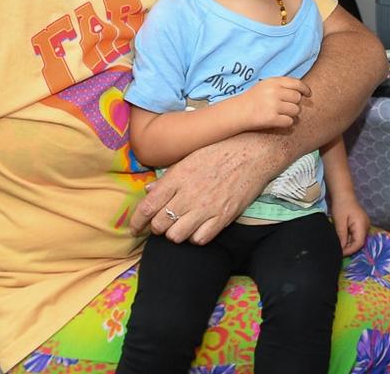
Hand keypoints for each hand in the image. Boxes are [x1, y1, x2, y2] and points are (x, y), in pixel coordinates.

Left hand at [129, 133, 276, 243]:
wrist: (255, 151)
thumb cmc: (221, 150)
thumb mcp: (191, 157)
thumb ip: (169, 176)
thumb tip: (148, 190)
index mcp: (178, 177)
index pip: (147, 207)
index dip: (136, 222)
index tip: (134, 228)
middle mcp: (189, 194)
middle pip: (159, 225)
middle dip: (157, 227)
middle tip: (163, 222)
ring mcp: (206, 207)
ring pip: (176, 236)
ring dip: (176, 233)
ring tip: (182, 225)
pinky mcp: (223, 217)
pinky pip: (200, 239)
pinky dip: (196, 236)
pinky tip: (199, 227)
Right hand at [239, 76, 311, 130]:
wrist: (238, 111)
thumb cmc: (254, 98)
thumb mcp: (266, 85)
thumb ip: (282, 85)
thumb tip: (302, 91)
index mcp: (273, 82)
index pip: (296, 83)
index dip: (305, 89)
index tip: (308, 94)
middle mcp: (274, 92)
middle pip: (297, 98)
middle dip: (295, 103)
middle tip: (286, 106)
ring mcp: (273, 105)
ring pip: (296, 111)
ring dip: (291, 114)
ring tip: (281, 113)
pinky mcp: (271, 118)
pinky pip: (289, 121)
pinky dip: (286, 123)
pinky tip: (278, 121)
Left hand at [330, 196, 369, 254]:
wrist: (343, 194)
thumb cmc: (341, 206)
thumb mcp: (339, 221)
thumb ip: (342, 236)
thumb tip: (341, 248)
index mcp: (362, 225)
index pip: (359, 243)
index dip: (350, 250)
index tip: (340, 253)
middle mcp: (366, 226)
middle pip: (359, 242)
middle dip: (348, 247)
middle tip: (337, 250)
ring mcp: (364, 225)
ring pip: (357, 239)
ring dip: (348, 243)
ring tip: (338, 245)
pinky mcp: (361, 224)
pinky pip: (356, 235)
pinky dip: (349, 238)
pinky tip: (341, 238)